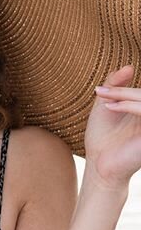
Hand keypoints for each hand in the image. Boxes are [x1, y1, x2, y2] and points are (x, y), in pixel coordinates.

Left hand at [85, 64, 140, 190]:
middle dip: (123, 90)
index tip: (100, 91)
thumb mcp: (106, 105)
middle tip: (99, 92)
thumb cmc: (102, 136)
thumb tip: (128, 66)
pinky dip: (129, 106)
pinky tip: (111, 108)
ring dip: (125, 96)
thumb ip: (116, 85)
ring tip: (103, 99)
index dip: (124, 86)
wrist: (99, 163)